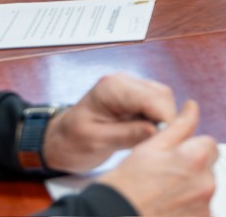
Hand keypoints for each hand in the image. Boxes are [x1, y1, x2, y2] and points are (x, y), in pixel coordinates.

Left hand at [42, 73, 178, 172]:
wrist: (59, 140)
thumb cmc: (71, 142)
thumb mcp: (96, 142)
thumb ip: (127, 134)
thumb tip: (158, 130)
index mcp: (112, 88)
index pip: (152, 98)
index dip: (165, 119)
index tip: (165, 141)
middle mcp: (124, 81)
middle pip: (162, 95)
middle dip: (166, 120)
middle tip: (159, 144)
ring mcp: (130, 87)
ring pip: (163, 99)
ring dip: (163, 120)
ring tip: (151, 140)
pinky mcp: (135, 96)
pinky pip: (157, 105)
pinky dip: (158, 119)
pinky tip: (148, 135)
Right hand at [95, 100, 217, 215]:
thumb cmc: (124, 187)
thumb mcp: (148, 149)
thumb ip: (178, 126)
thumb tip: (192, 107)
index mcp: (195, 158)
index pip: (209, 144)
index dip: (189, 149)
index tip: (173, 159)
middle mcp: (206, 184)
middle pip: (208, 169)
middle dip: (191, 170)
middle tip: (162, 180)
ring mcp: (204, 209)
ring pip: (203, 191)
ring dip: (189, 192)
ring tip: (161, 197)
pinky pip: (199, 211)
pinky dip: (187, 210)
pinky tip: (165, 210)